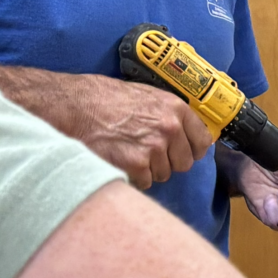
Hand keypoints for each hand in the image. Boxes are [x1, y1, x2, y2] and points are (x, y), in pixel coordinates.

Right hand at [61, 76, 214, 187]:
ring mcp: (154, 147)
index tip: (183, 152)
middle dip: (167, 162)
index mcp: (175, 109)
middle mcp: (169, 128)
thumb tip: (183, 132)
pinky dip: (133, 177)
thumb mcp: (145, 96)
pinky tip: (119, 160)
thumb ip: (168, 114)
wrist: (74, 106)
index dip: (192, 149)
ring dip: (148, 169)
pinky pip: (145, 182)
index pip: (202, 141)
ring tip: (128, 152)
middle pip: (184, 163)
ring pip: (163, 174)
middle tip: (146, 153)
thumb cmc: (104, 98)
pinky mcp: (137, 164)